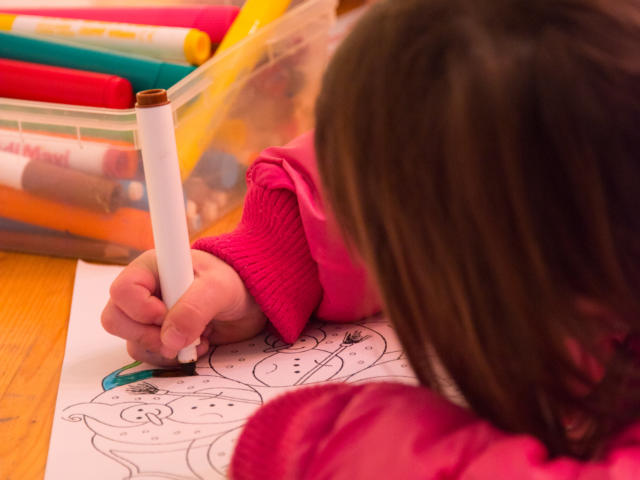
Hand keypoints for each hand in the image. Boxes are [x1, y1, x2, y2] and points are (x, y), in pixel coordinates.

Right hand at [101, 249, 266, 364]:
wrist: (251, 301)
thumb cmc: (234, 281)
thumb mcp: (218, 289)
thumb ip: (194, 309)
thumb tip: (169, 340)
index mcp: (152, 268)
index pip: (122, 291)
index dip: (140, 309)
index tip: (167, 313)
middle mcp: (145, 292)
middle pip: (115, 320)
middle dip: (147, 334)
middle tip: (180, 335)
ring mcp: (151, 317)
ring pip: (133, 342)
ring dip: (164, 349)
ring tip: (198, 338)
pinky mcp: (162, 337)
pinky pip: (150, 356)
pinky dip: (172, 358)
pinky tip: (198, 346)